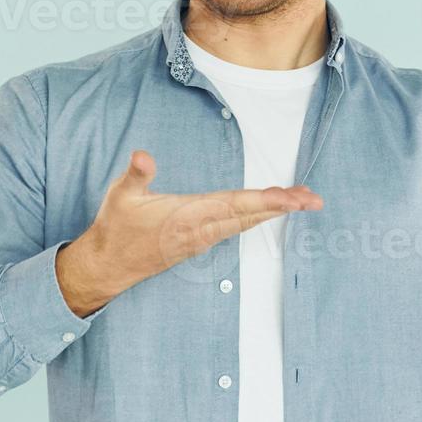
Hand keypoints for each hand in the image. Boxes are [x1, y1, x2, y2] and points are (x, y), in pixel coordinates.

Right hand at [56, 149, 322, 316]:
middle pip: (249, 215)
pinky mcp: (199, 242)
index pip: (234, 205)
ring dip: (275, 211)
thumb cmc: (115, 228)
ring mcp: (202, 238)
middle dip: (283, 206)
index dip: (265, 201)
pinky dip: (257, 217)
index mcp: (188, 216)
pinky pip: (236, 227)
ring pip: (246, 223)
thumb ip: (136, 174)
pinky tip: (270, 211)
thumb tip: (142, 155)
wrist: (107, 266)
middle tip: (314, 199)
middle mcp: (201, 229)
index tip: (291, 198)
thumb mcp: (120, 197)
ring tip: (302, 200)